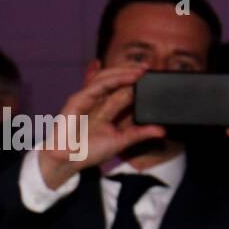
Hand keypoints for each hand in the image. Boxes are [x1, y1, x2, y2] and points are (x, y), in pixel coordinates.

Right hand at [36, 64, 165, 189]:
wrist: (67, 160)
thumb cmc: (88, 151)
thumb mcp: (121, 142)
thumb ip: (140, 134)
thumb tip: (162, 131)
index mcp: (106, 108)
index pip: (123, 90)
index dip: (136, 83)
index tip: (152, 77)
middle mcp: (97, 100)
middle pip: (115, 79)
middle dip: (131, 72)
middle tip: (148, 68)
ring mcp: (87, 98)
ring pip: (106, 78)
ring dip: (123, 72)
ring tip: (139, 71)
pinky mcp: (78, 99)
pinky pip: (96, 85)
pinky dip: (111, 80)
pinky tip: (125, 77)